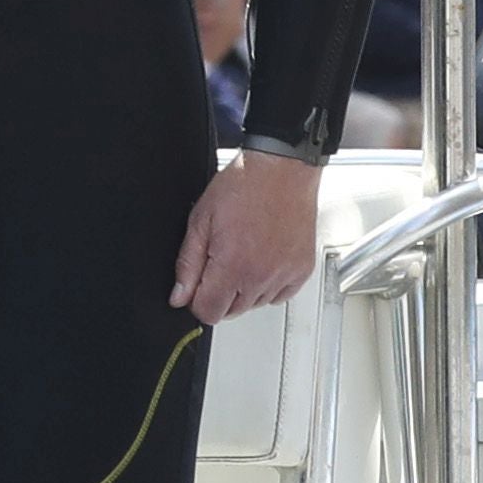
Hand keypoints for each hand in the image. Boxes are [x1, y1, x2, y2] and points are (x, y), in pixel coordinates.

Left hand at [175, 146, 323, 320]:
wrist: (281, 170)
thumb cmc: (243, 186)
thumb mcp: (200, 221)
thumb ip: (188, 264)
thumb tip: (180, 296)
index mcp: (233, 265)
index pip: (209, 312)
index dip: (196, 301)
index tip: (196, 286)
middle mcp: (262, 276)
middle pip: (232, 311)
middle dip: (219, 294)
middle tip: (219, 261)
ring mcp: (285, 275)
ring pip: (255, 304)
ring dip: (244, 290)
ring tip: (242, 255)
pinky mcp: (302, 270)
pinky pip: (280, 295)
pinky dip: (268, 285)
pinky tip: (261, 260)